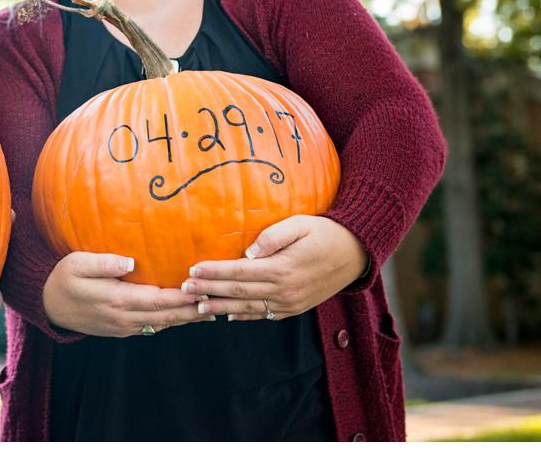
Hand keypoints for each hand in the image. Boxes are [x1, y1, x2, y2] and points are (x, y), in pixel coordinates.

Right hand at [41, 251, 207, 337]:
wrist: (48, 305)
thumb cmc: (62, 278)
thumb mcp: (76, 263)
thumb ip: (103, 263)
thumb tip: (130, 262)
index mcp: (116, 299)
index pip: (160, 300)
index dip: (185, 297)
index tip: (206, 290)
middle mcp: (124, 317)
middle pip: (167, 316)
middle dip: (195, 310)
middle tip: (220, 301)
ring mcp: (123, 327)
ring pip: (163, 325)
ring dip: (187, 319)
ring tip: (212, 309)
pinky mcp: (122, 330)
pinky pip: (152, 327)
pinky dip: (172, 322)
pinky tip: (185, 315)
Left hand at [185, 215, 367, 321]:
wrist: (356, 253)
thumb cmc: (324, 233)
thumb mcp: (300, 224)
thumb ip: (273, 236)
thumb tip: (248, 252)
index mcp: (283, 269)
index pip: (240, 272)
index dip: (214, 272)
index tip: (192, 270)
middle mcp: (285, 291)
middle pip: (239, 292)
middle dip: (209, 291)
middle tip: (183, 290)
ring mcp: (291, 303)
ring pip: (249, 308)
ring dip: (222, 308)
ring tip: (197, 307)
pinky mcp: (296, 308)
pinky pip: (265, 315)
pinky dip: (245, 316)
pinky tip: (228, 315)